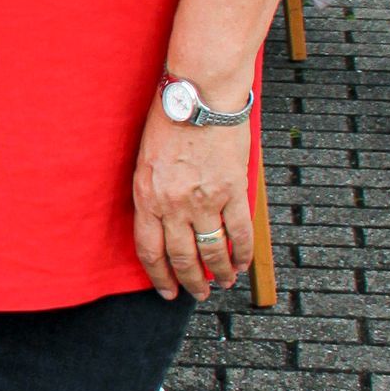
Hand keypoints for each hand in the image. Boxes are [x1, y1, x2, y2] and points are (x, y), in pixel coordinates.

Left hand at [132, 109, 252, 301]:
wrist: (199, 96)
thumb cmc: (167, 120)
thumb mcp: (145, 160)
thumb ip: (152, 194)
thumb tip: (161, 223)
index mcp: (146, 196)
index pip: (150, 250)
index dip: (159, 276)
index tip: (167, 291)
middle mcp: (173, 204)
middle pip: (181, 257)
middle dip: (190, 282)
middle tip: (197, 294)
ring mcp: (205, 200)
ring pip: (212, 251)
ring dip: (219, 273)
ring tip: (223, 283)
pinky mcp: (233, 191)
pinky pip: (239, 232)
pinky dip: (243, 253)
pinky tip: (243, 264)